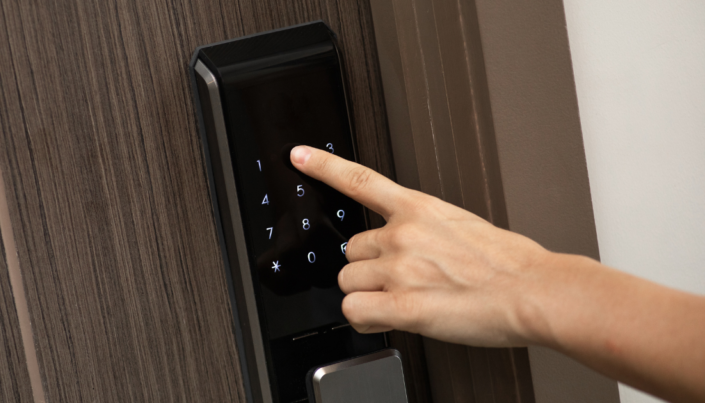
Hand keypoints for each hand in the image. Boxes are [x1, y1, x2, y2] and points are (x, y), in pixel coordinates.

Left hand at [290, 145, 551, 346]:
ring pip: (349, 283)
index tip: (299, 156)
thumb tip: (400, 246)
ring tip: (402, 301)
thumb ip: (422, 229)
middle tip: (400, 281)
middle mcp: (403, 234)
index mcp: (418, 209)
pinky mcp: (403, 306)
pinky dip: (366, 319)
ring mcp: (400, 269)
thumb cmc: (507, 263)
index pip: (360, 181)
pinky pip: (355, 312)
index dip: (324, 166)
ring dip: (368, 296)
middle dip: (368, 269)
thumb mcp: (460, 225)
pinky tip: (386, 319)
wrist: (534, 290)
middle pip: (350, 252)